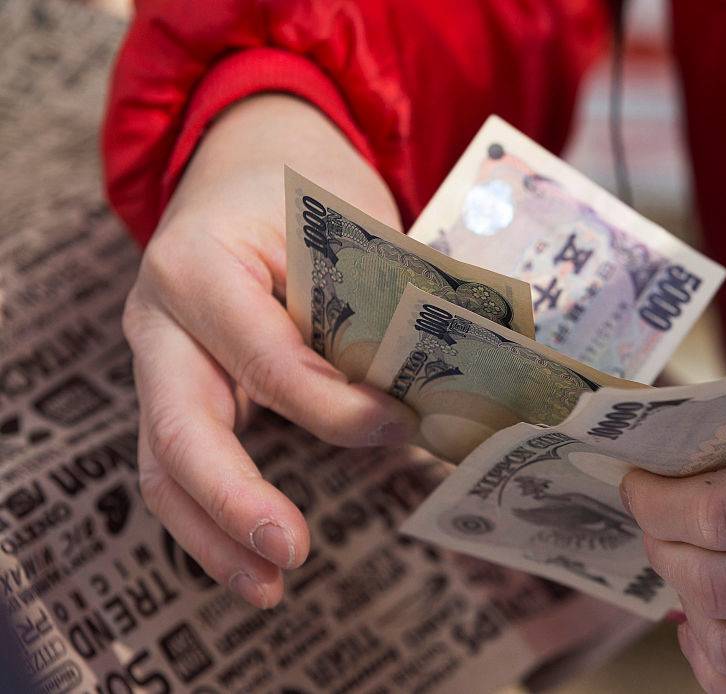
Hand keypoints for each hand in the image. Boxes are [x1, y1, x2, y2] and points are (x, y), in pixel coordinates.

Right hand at [123, 95, 417, 608]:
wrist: (244, 172)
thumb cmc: (301, 197)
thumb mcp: (341, 231)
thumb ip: (373, 312)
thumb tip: (431, 408)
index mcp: (200, 262)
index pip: (267, 356)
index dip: (337, 404)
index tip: (403, 426)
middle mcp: (159, 317)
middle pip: (179, 428)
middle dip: (236, 500)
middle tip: (293, 552)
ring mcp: (159, 360)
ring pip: (164, 464)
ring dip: (213, 536)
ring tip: (269, 588)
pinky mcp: (176, 392)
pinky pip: (179, 465)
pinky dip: (214, 519)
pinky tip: (253, 561)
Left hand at [620, 353, 725, 691]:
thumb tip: (659, 451)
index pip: (718, 514)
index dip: (654, 500)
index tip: (639, 479)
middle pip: (716, 586)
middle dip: (659, 545)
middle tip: (655, 513)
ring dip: (684, 603)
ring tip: (682, 559)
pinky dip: (721, 662)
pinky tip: (712, 619)